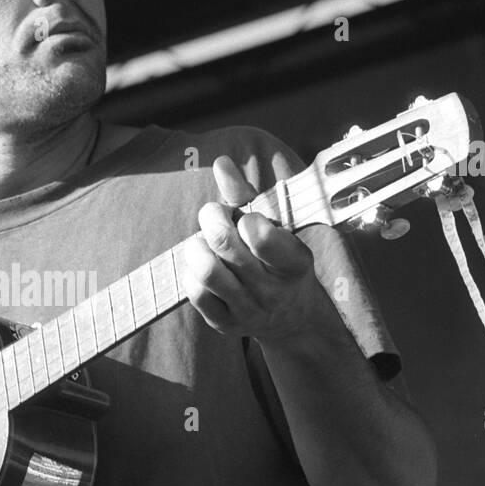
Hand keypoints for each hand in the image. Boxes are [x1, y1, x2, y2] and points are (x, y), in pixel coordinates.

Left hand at [179, 156, 326, 344]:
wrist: (292, 320)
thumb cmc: (280, 263)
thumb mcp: (278, 229)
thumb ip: (246, 196)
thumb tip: (221, 162)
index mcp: (293, 263)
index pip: (260, 235)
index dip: (246, 219)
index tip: (247, 219)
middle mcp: (272, 290)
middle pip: (224, 244)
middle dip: (211, 219)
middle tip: (214, 217)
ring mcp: (247, 309)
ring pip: (206, 270)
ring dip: (197, 246)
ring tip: (204, 242)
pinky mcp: (224, 323)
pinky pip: (195, 293)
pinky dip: (191, 272)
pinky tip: (202, 265)